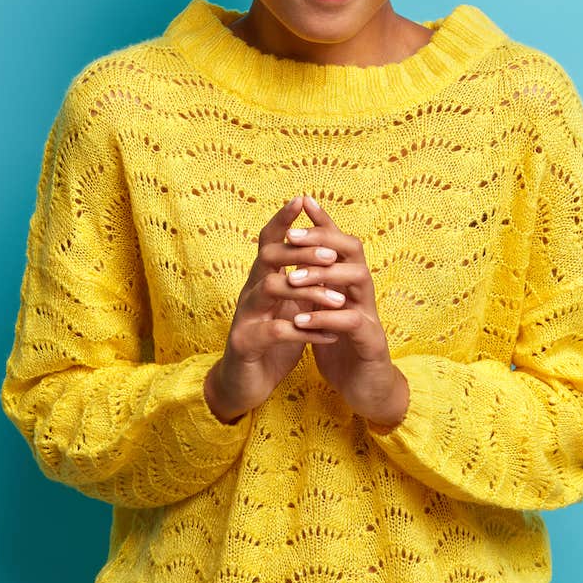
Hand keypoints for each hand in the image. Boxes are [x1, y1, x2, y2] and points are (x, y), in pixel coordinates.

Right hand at [204, 195, 343, 422]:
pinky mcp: (247, 344)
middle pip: (269, 257)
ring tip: (338, 300)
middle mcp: (250, 292)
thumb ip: (300, 281)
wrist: (244, 384)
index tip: (302, 198)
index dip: (282, 219)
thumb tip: (324, 251)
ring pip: (271, 289)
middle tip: (332, 256)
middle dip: (301, 252)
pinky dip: (306, 330)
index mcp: (261, 279)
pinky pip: (276, 331)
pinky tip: (330, 334)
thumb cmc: (271, 341)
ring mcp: (245, 317)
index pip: (268, 240)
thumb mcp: (288, 306)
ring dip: (307, 291)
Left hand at [284, 196, 408, 428]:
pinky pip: (352, 321)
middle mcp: (363, 293)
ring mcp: (370, 315)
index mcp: (349, 283)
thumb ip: (315, 284)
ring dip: (324, 275)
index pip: (339, 243)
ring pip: (359, 278)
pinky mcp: (371, 343)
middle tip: (294, 237)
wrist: (365, 390)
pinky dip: (326, 318)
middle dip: (324, 239)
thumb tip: (295, 256)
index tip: (302, 201)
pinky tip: (302, 320)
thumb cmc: (342, 347)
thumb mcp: (323, 310)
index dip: (324, 221)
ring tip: (293, 280)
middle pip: (353, 250)